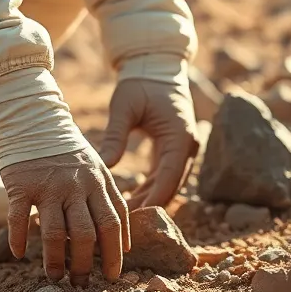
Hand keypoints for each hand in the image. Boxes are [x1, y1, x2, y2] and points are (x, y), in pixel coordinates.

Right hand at [0, 149, 128, 285]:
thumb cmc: (67, 152)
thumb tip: (124, 243)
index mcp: (99, 181)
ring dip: (55, 261)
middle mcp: (76, 185)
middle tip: (81, 283)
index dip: (115, 253)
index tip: (112, 276)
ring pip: (55, 233)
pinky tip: (19, 253)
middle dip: (85, 264)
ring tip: (56, 277)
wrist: (33, 121)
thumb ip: (109, 200)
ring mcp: (49, 186)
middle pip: (86, 234)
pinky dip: (19, 239)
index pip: (113, 223)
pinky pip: (20, 219)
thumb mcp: (96, 168)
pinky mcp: (22, 185)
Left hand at [98, 78, 200, 209]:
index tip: (133, 219)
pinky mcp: (175, 148)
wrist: (156, 66)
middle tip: (124, 225)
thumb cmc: (139, 83)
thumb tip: (103, 165)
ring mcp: (183, 148)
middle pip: (171, 186)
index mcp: (179, 137)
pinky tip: (130, 202)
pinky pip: (164, 175)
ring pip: (168, 183)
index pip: (169, 178)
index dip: (152, 201)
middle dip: (149, 206)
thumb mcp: (124, 107)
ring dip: (149, 200)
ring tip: (124, 218)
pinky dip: (150, 188)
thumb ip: (114, 135)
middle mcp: (187, 146)